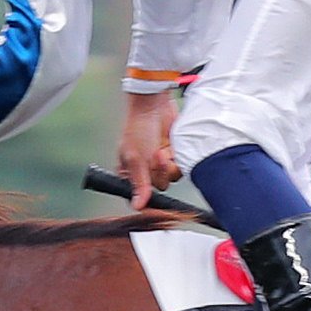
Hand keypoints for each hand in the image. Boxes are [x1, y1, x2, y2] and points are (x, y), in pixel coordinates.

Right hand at [117, 88, 181, 207]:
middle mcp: (145, 170)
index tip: (151, 189)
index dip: (146, 195)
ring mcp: (160, 163)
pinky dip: (177, 159)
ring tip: (163, 150)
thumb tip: (137, 206)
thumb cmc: (138, 128)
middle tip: (156, 156)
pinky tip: (171, 147)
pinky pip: (180, 168)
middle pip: (158, 187)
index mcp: (129, 172)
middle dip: (159, 173)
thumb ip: (139, 183)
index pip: (138, 195)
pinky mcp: (174, 156)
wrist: (154, 105)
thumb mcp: (136, 158)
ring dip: (169, 166)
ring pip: (171, 179)